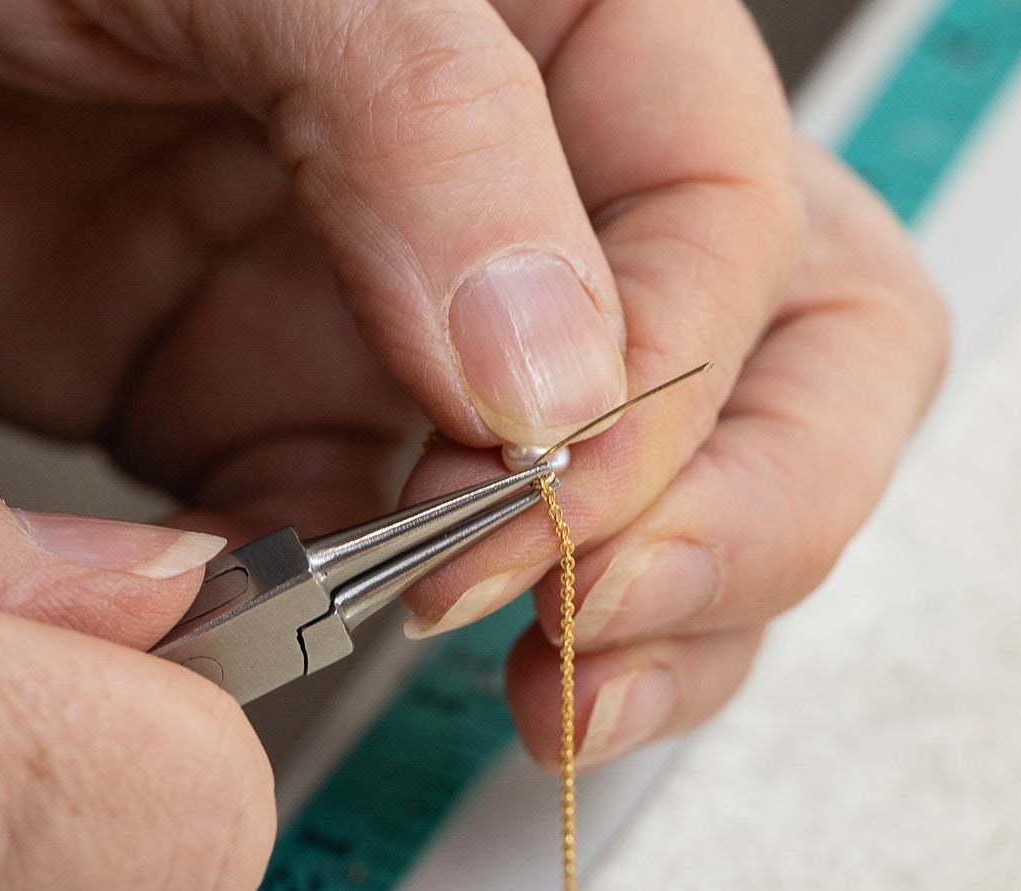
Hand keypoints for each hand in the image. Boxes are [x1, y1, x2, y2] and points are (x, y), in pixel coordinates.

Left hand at [0, 0, 945, 773]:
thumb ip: (428, 124)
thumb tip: (562, 378)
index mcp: (561, 34)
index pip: (738, 234)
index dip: (680, 398)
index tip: (559, 495)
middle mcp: (505, 191)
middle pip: (755, 382)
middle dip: (727, 529)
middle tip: (607, 626)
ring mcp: (391, 326)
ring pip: (606, 506)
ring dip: (609, 615)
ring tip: (548, 695)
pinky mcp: (265, 423)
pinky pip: (391, 560)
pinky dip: (394, 631)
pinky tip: (343, 639)